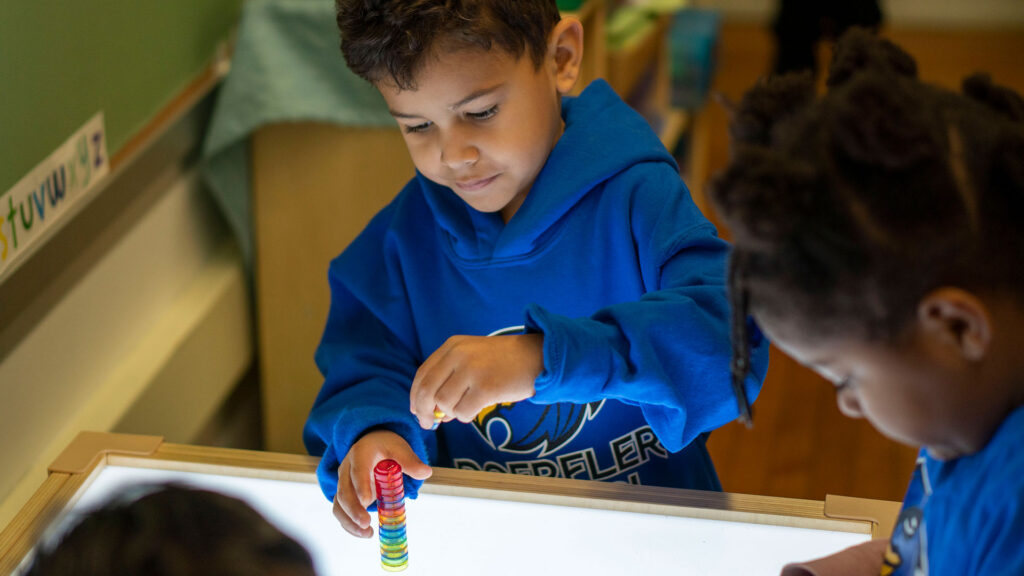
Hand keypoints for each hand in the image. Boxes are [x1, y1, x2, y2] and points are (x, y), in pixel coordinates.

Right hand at [333, 429, 431, 537]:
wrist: (371, 443)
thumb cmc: (385, 446)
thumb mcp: (399, 448)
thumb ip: (410, 461)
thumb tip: (426, 472)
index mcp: (360, 454)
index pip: (358, 470)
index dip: (361, 485)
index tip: (366, 500)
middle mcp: (347, 468)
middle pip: (345, 491)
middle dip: (353, 509)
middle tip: (366, 523)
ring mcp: (343, 482)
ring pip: (339, 504)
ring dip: (349, 521)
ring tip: (367, 533)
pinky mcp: (345, 495)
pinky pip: (340, 511)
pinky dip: (349, 524)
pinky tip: (363, 533)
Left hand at [410, 333, 542, 428]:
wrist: (537, 357)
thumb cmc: (504, 362)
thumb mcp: (473, 358)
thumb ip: (450, 379)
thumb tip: (432, 412)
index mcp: (452, 346)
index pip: (422, 374)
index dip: (415, 396)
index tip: (417, 411)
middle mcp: (459, 355)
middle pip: (427, 391)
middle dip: (424, 412)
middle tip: (429, 425)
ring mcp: (472, 370)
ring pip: (444, 404)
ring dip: (451, 413)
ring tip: (466, 408)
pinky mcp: (486, 388)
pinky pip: (462, 412)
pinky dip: (465, 416)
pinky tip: (477, 409)